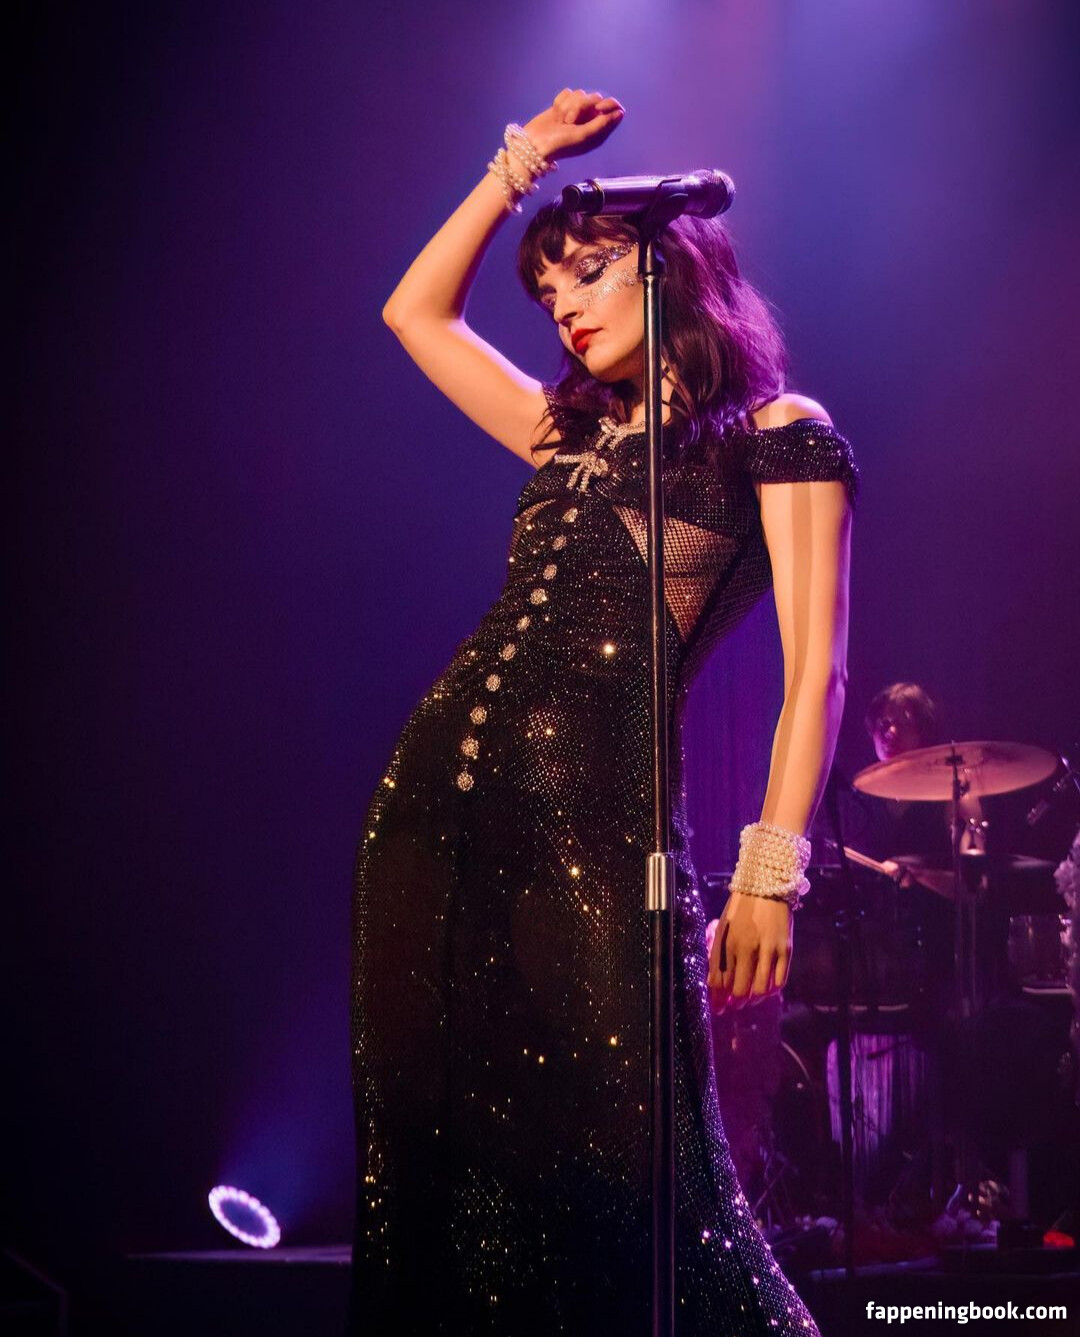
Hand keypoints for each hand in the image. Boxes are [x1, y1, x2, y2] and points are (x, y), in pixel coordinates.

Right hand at [521, 89, 624, 163]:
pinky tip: (555, 115)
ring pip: (580, 94)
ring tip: (561, 121)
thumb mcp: (584, 136)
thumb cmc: (561, 145)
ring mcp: (577, 112)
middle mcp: (590, 120)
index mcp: (599, 130)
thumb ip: (602, 124)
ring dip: (569, 106)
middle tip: (571, 121)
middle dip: (582, 106)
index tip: (598, 108)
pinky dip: (560, 102)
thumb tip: (620, 112)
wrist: (535, 144)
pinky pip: (567, 92)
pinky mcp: (563, 106)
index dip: (608, 104)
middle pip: (596, 98)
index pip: (615, 109)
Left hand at [706, 892, 791, 1014]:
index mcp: (728, 942)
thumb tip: (713, 981)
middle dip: (735, 1003)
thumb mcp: (723, 928)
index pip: (720, 980)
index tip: (718, 1008)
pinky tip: (766, 989)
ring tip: (750, 999)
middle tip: (734, 1005)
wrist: (766, 887)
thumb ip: (717, 955)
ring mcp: (768, 950)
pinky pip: (780, 981)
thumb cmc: (741, 908)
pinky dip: (772, 991)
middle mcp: (747, 948)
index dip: (718, 999)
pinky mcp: (785, 950)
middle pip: (740, 990)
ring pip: (761, 990)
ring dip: (753, 999)